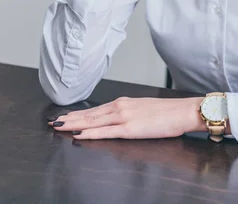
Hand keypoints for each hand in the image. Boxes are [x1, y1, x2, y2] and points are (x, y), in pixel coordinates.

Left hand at [47, 97, 205, 139]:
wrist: (184, 111)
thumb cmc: (168, 113)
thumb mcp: (144, 109)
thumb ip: (128, 113)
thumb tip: (116, 119)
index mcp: (123, 103)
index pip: (95, 109)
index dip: (77, 113)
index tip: (63, 116)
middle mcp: (120, 107)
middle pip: (89, 114)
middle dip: (70, 118)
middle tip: (52, 121)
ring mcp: (124, 117)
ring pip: (93, 121)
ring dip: (75, 123)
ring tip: (59, 126)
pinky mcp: (131, 129)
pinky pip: (106, 132)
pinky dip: (91, 132)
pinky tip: (79, 134)